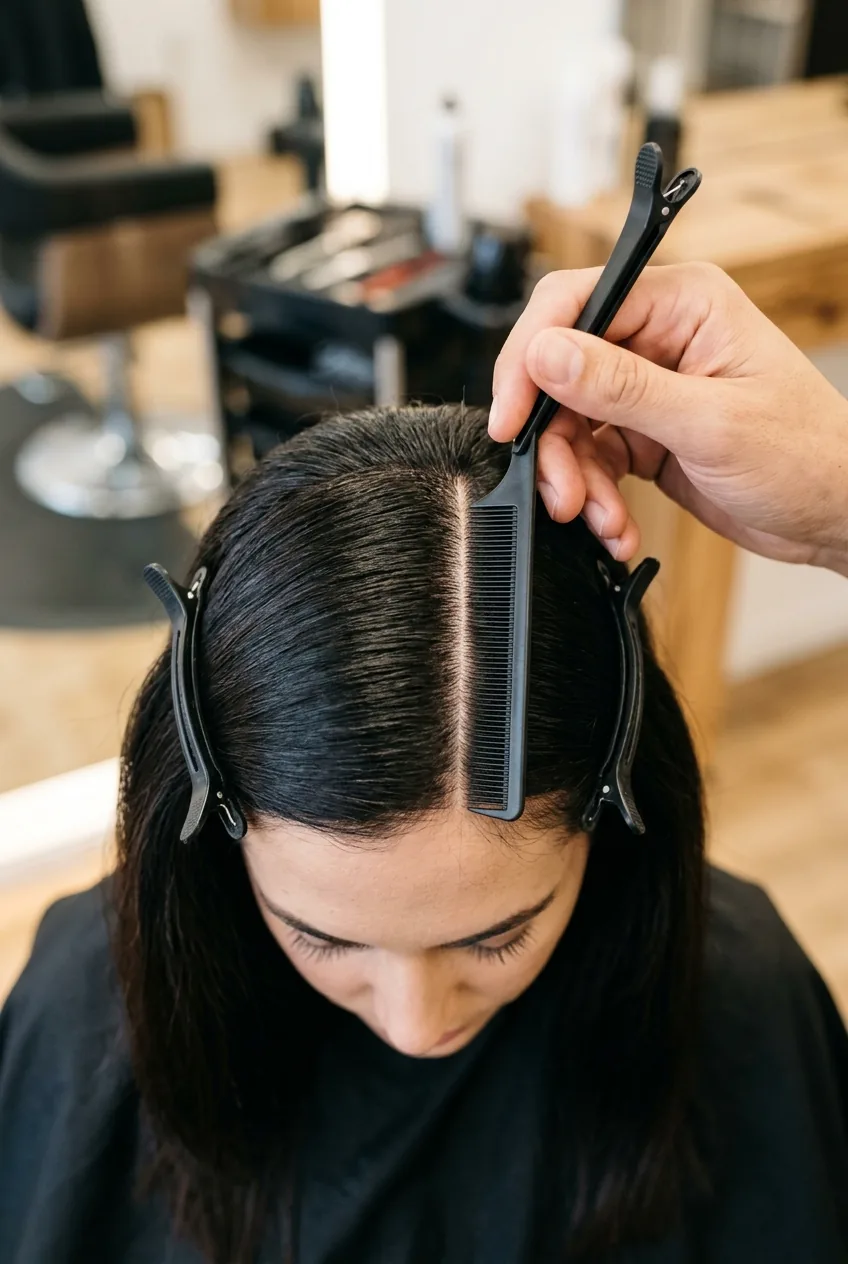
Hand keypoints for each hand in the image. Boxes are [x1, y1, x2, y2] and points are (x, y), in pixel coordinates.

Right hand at [489, 262, 847, 574]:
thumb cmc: (808, 455)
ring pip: (570, 424)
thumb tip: (548, 354)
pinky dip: (595, 498)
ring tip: (600, 518)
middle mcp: (658, 337)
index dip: (531, 356)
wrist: (836, 514)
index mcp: (682, 303)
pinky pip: (591, 459)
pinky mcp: (644, 433)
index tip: (514, 415)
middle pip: (561, 372)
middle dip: (554, 440)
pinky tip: (616, 525)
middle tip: (561, 492)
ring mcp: (648, 387)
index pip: (574, 303)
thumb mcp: (710, 422)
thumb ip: (622, 387)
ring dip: (575, 480)